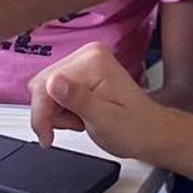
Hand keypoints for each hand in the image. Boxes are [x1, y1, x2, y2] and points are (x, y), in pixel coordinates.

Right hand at [28, 43, 161, 158]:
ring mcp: (84, 63)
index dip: (42, 114)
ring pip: (46, 90)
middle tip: (74, 126)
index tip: (46, 135)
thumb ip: (77, 100)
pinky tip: (80, 116)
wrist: (150, 132)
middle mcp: (87, 56)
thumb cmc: (135, 128)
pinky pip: (55, 92)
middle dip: (51, 113)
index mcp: (93, 61)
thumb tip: (54, 83)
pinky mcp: (81, 74)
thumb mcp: (104, 120)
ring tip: (82, 121)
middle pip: (42, 85)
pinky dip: (62, 110)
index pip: (46, 83)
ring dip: (57, 113)